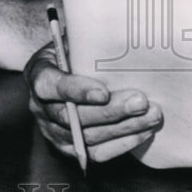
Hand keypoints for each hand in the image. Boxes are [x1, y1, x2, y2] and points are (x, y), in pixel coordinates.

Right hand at [25, 44, 162, 162]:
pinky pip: (96, 152)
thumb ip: (88, 42)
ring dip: (123, 128)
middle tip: (140, 102)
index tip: (105, 92)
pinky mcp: (70, 147)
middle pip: (73, 117)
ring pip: (87, 137)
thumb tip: (120, 38)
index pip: (51, 86)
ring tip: (151, 116)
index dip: (77, 91)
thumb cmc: (74, 51)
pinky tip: (145, 132)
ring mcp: (53, 131)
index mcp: (39, 76)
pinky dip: (123, 143)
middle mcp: (41, 108)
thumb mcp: (74, 39)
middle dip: (110, 112)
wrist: (64, 70)